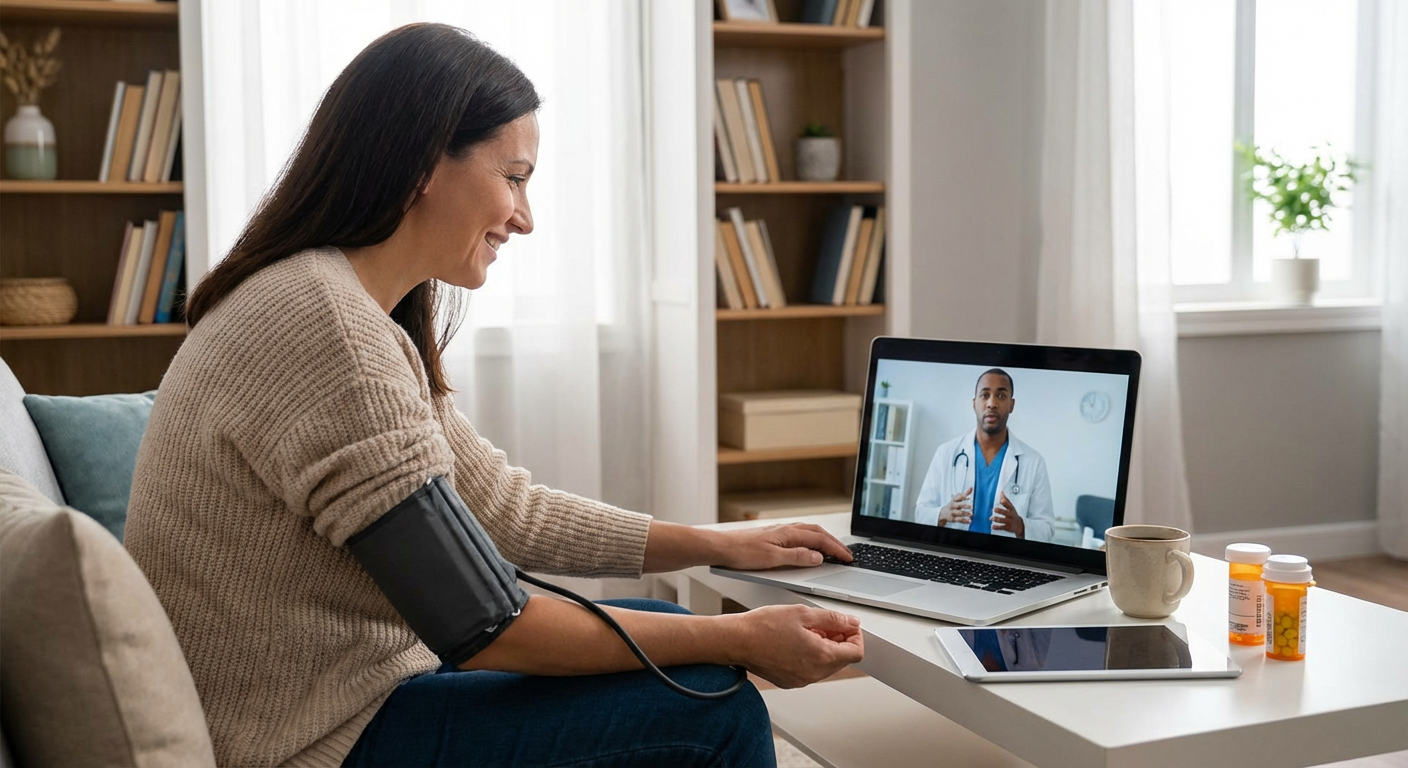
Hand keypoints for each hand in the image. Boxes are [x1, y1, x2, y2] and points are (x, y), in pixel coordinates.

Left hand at [716, 524, 852, 569]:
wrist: (721, 547)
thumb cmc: (742, 552)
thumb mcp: (772, 559)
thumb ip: (797, 557)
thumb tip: (817, 557)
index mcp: (789, 534)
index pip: (820, 540)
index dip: (836, 549)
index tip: (848, 558)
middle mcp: (786, 529)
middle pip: (817, 532)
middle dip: (834, 543)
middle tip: (847, 554)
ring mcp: (779, 531)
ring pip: (809, 531)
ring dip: (824, 539)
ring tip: (833, 549)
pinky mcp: (773, 535)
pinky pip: (799, 534)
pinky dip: (811, 539)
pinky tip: (809, 545)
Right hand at [729, 605, 864, 687]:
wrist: (737, 641)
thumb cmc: (763, 627)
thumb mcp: (803, 613)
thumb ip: (832, 619)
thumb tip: (851, 623)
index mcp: (821, 656)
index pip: (856, 652)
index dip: (855, 636)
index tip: (846, 626)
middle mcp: (813, 673)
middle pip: (842, 660)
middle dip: (839, 640)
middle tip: (823, 624)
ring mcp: (801, 680)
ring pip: (827, 665)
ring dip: (824, 648)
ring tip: (806, 631)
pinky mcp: (790, 681)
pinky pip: (811, 670)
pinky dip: (811, 657)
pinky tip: (796, 642)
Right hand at [938, 488, 972, 525]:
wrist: (943, 513)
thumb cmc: (953, 505)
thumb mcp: (957, 499)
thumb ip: (964, 494)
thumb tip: (971, 488)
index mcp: (954, 500)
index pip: (958, 497)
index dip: (963, 497)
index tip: (969, 497)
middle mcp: (953, 506)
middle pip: (958, 505)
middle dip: (965, 506)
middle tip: (971, 507)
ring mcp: (952, 512)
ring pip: (959, 513)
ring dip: (966, 513)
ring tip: (971, 514)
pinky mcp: (953, 519)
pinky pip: (959, 520)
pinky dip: (964, 521)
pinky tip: (969, 521)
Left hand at [991, 491, 1024, 537]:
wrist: (1019, 525)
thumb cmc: (1013, 514)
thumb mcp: (1011, 507)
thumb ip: (1005, 500)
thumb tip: (1002, 492)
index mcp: (1011, 509)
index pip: (1008, 505)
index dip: (1005, 502)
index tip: (1001, 500)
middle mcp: (1010, 515)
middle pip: (1005, 512)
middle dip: (1000, 511)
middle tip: (994, 509)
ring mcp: (1009, 521)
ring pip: (1002, 520)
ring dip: (996, 519)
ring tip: (991, 518)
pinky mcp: (1007, 527)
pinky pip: (1001, 527)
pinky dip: (997, 527)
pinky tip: (992, 526)